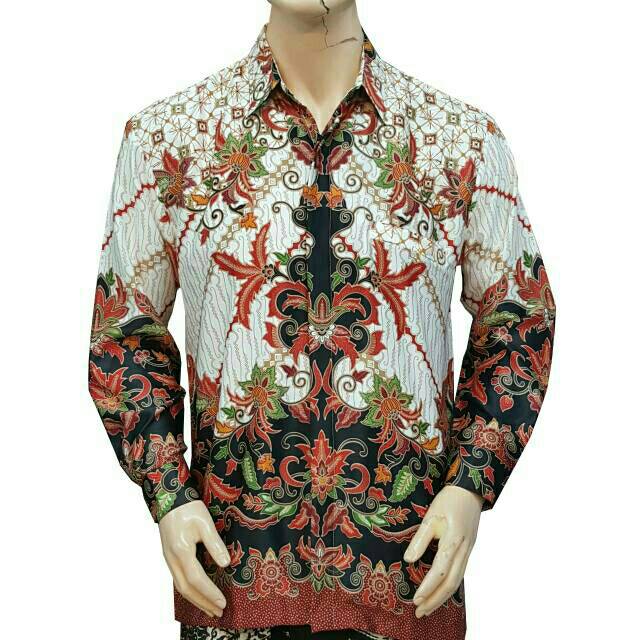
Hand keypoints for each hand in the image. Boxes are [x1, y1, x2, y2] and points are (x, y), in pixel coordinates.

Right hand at [158, 500, 229, 617]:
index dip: (210, 593)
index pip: (196, 580)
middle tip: (219, 612)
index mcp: (181, 551)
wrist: (170, 498)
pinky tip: (198, 593)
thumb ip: (215, 544)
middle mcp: (172, 559)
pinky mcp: (170, 556)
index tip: (223, 602)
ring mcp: (169, 559)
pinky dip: (189, 591)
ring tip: (211, 608)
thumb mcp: (205, 523)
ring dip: (196, 600)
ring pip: (181, 587)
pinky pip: (178, 579)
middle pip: (187, 589)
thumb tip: (226, 564)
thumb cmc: (188, 508)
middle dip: (203, 602)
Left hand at [403, 485, 482, 617]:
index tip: (415, 599)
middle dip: (434, 600)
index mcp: (453, 541)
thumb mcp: (430, 516)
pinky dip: (449, 586)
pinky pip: (459, 574)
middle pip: (450, 583)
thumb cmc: (449, 501)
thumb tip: (408, 561)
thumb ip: (420, 539)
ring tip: (427, 608)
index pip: (440, 571)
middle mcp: (463, 550)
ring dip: (442, 597)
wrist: (470, 491)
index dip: (427, 587)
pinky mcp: (468, 550)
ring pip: (456, 581)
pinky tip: (439, 592)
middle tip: (419, 612)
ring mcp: (468, 552)